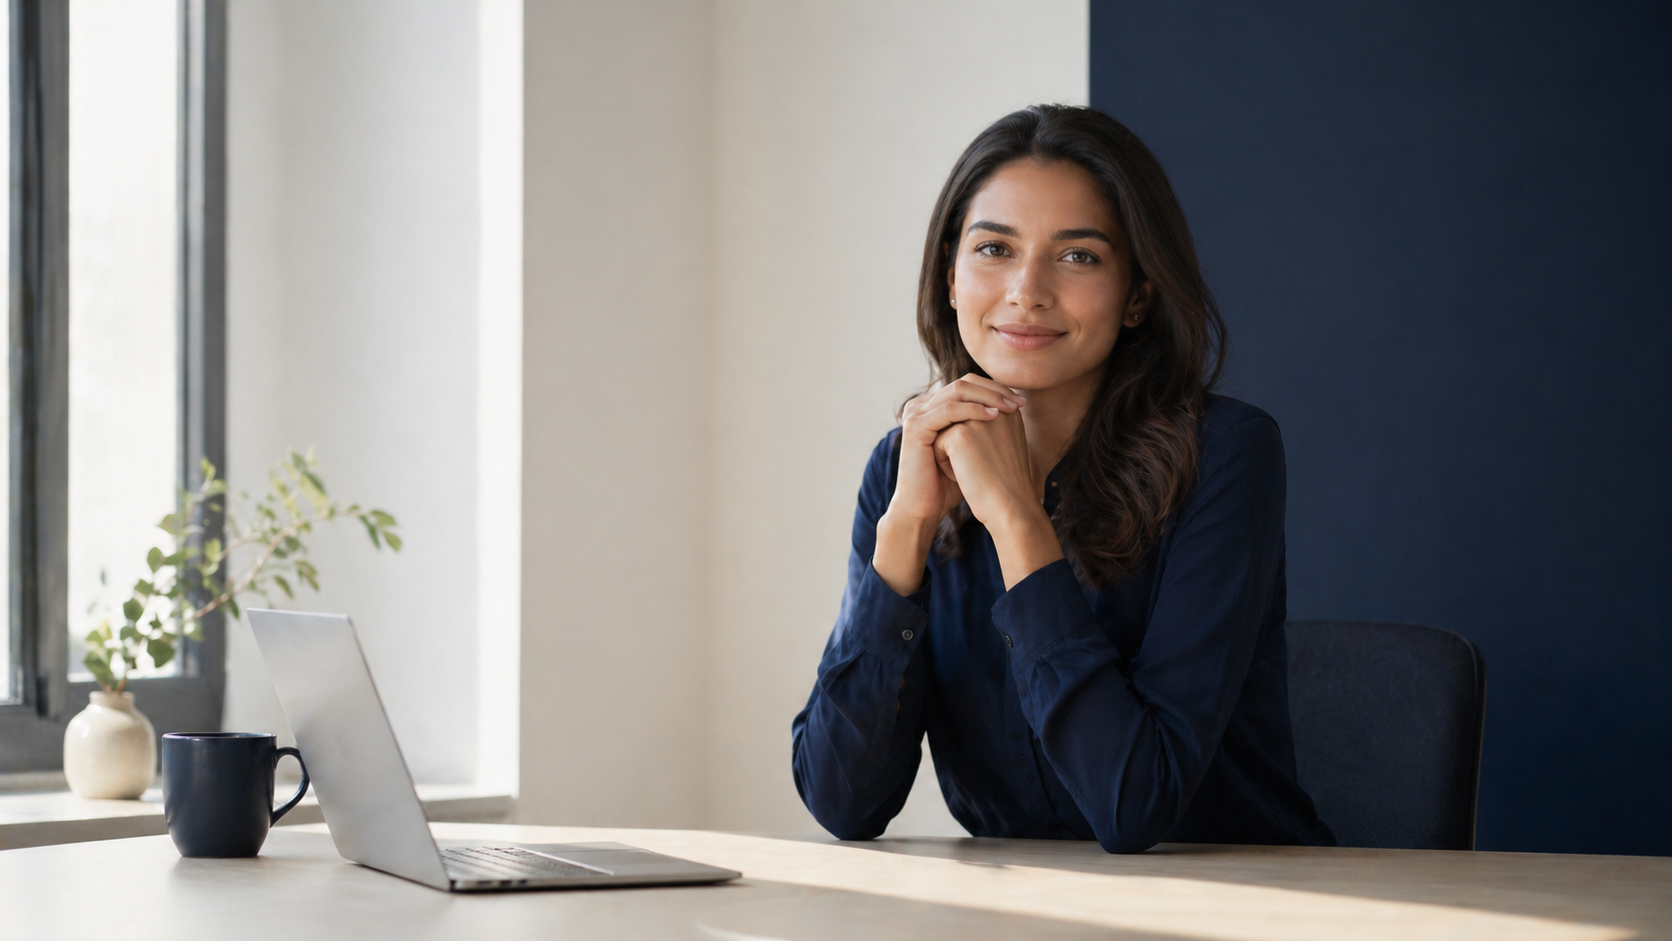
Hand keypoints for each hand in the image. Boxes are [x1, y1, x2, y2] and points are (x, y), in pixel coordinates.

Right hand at [873, 375, 1023, 594]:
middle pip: (963, 383)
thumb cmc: (948, 483)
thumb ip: (982, 426)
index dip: (996, 389)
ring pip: (958, 391)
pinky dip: (974, 410)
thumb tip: (1014, 409)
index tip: (1021, 402)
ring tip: (1010, 408)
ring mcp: (915, 413)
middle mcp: (921, 405)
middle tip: (1018, 402)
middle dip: (995, 390)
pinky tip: (994, 416)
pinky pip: (949, 409)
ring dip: (988, 397)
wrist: (924, 507)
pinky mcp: (915, 426)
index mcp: (932, 407)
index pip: (967, 385)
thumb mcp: (969, 448)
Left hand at [934, 407, 1064, 590]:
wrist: (1011, 508)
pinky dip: (944, 463)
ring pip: (945, 430)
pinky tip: (963, 476)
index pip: (972, 414)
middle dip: (960, 444)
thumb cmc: (1006, 482)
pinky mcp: (960, 434)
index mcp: (1008, 409)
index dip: (971, 441)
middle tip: (979, 467)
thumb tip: (960, 419)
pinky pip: (938, 443)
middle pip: (957, 420)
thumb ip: (988, 424)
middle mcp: (994, 408)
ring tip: (972, 470)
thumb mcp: (1003, 445)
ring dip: (951, 452)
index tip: (985, 461)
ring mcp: (977, 418)